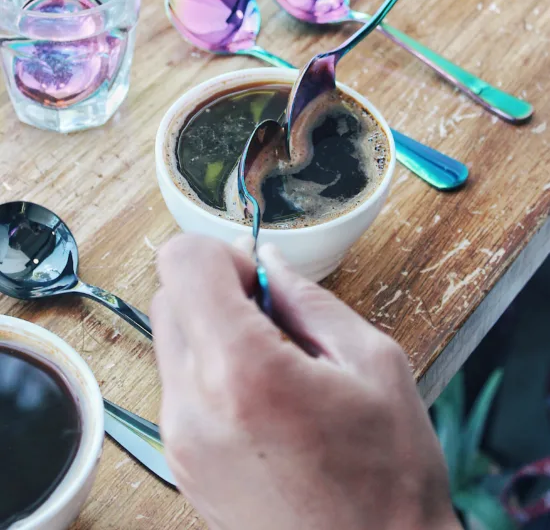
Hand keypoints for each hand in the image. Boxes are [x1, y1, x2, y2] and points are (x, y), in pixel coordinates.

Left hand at [151, 234, 458, 529]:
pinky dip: (210, 370)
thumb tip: (269, 260)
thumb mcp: (372, 362)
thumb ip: (308, 299)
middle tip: (273, 316)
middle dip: (216, 289)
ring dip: (212, 330)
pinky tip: (263, 397)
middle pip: (169, 298)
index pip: (183, 263)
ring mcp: (180, 440)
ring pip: (171, 340)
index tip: (259, 278)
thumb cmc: (388, 477)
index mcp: (244, 371)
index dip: (222, 255)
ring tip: (275, 362)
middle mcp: (193, 406)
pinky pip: (179, 385)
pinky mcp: (182, 462)